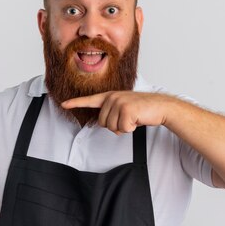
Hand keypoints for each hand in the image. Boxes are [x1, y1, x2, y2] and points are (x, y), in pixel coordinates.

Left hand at [61, 91, 176, 134]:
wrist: (160, 106)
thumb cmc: (142, 110)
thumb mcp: (124, 109)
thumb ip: (113, 115)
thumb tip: (109, 127)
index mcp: (110, 96)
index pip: (90, 100)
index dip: (76, 103)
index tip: (64, 104)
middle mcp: (112, 97)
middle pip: (102, 123)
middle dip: (115, 126)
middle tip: (128, 119)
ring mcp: (119, 102)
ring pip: (111, 127)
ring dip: (123, 128)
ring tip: (134, 118)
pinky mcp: (126, 109)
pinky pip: (122, 129)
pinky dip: (131, 129)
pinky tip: (137, 120)